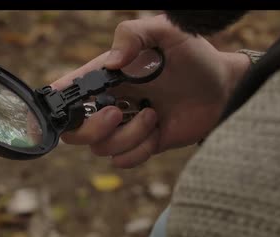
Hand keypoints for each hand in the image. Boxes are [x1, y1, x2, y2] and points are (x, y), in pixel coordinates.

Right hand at [51, 14, 250, 167]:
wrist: (224, 88)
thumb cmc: (194, 56)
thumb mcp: (165, 31)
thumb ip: (133, 35)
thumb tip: (111, 63)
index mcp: (105, 77)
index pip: (67, 92)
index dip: (54, 105)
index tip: (56, 111)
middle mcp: (108, 103)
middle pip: (74, 132)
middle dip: (92, 129)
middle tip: (117, 113)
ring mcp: (123, 128)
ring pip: (101, 149)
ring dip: (128, 136)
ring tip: (153, 115)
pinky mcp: (141, 146)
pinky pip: (123, 162)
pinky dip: (138, 152)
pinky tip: (157, 132)